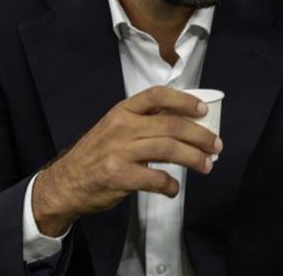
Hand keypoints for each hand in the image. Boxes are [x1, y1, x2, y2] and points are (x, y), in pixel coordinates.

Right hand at [32, 86, 222, 235]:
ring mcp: (119, 151)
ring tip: (207, 166)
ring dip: (194, 158)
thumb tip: (186, 123)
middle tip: (216, 146)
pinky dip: (170, 185)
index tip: (202, 110)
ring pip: (168, 149)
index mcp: (123, 111)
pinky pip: (155, 179)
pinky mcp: (119, 176)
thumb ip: (145, 123)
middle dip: (199, 136)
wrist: (66, 182)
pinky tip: (174, 188)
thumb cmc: (97, 154)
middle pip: (171, 125)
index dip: (183, 100)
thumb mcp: (116, 128)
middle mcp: (122, 127)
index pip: (157, 95)